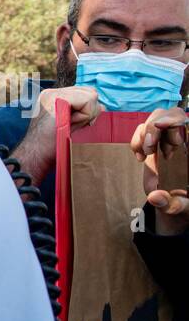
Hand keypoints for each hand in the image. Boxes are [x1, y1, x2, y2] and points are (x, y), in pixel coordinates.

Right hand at [20, 85, 101, 173]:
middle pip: (90, 91)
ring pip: (91, 95)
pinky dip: (85, 115)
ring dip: (87, 113)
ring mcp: (52, 94)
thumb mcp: (68, 126)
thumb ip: (83, 114)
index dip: (86, 111)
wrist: (34, 155)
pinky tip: (69, 124)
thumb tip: (102, 107)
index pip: (84, 94)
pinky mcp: (56, 98)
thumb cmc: (49, 147)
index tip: (71, 125)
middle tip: (71, 126)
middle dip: (88, 110)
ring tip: (68, 125)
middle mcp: (51, 92)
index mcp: (52, 98)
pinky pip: (88, 100)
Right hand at [132, 107, 188, 234]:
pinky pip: (144, 129)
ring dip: (146, 133)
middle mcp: (183, 140)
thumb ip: (172, 203)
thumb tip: (154, 197)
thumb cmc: (184, 203)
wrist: (175, 203)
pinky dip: (137, 139)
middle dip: (157, 127)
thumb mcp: (182, 207)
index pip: (187, 124)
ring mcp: (168, 140)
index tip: (163, 125)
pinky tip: (139, 156)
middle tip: (150, 149)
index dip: (175, 119)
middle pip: (173, 114)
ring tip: (145, 153)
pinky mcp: (155, 144)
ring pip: (157, 117)